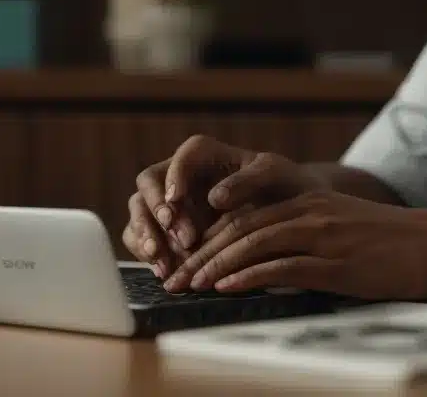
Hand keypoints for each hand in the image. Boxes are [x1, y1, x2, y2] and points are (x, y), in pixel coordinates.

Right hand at [119, 136, 320, 276]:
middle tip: (181, 239)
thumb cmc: (282, 186)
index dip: (174, 178)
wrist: (287, 212)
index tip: (176, 201)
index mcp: (204, 154)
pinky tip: (164, 271)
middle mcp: (179, 175)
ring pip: (139, 214)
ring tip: (165, 263)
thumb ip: (247, 181)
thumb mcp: (274, 175)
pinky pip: (141, 239)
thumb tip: (214, 198)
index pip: (180, 158)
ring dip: (147, 237)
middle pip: (148, 185)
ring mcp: (168, 204)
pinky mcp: (164, 231)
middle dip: (157, 213)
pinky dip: (147, 255)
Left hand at [163, 191, 426, 300]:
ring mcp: (322, 235)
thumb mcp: (342, 231)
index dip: (208, 240)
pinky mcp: (336, 261)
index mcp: (308, 202)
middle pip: (239, 229)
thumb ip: (305, 241)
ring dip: (214, 266)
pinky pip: (281, 266)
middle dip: (200, 254)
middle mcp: (309, 212)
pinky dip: (248, 276)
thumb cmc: (393, 245)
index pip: (244, 218)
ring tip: (187, 285)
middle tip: (171, 278)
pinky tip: (226, 287)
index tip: (183, 262)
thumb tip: (266, 269)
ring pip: (253, 244)